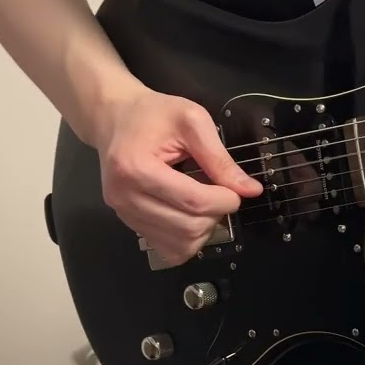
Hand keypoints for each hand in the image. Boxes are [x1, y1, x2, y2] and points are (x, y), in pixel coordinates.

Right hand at [95, 87, 262, 264]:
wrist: (114, 119)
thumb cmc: (153, 114)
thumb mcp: (193, 121)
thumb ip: (220, 158)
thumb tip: (251, 190)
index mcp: (136, 168)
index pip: (193, 202)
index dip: (225, 200)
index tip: (235, 190)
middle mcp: (124, 196)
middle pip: (187, 227)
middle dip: (216, 215)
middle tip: (220, 194)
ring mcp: (123, 213)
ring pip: (180, 244)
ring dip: (204, 229)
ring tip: (204, 203)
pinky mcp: (129, 224)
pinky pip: (168, 250)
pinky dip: (188, 240)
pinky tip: (191, 216)